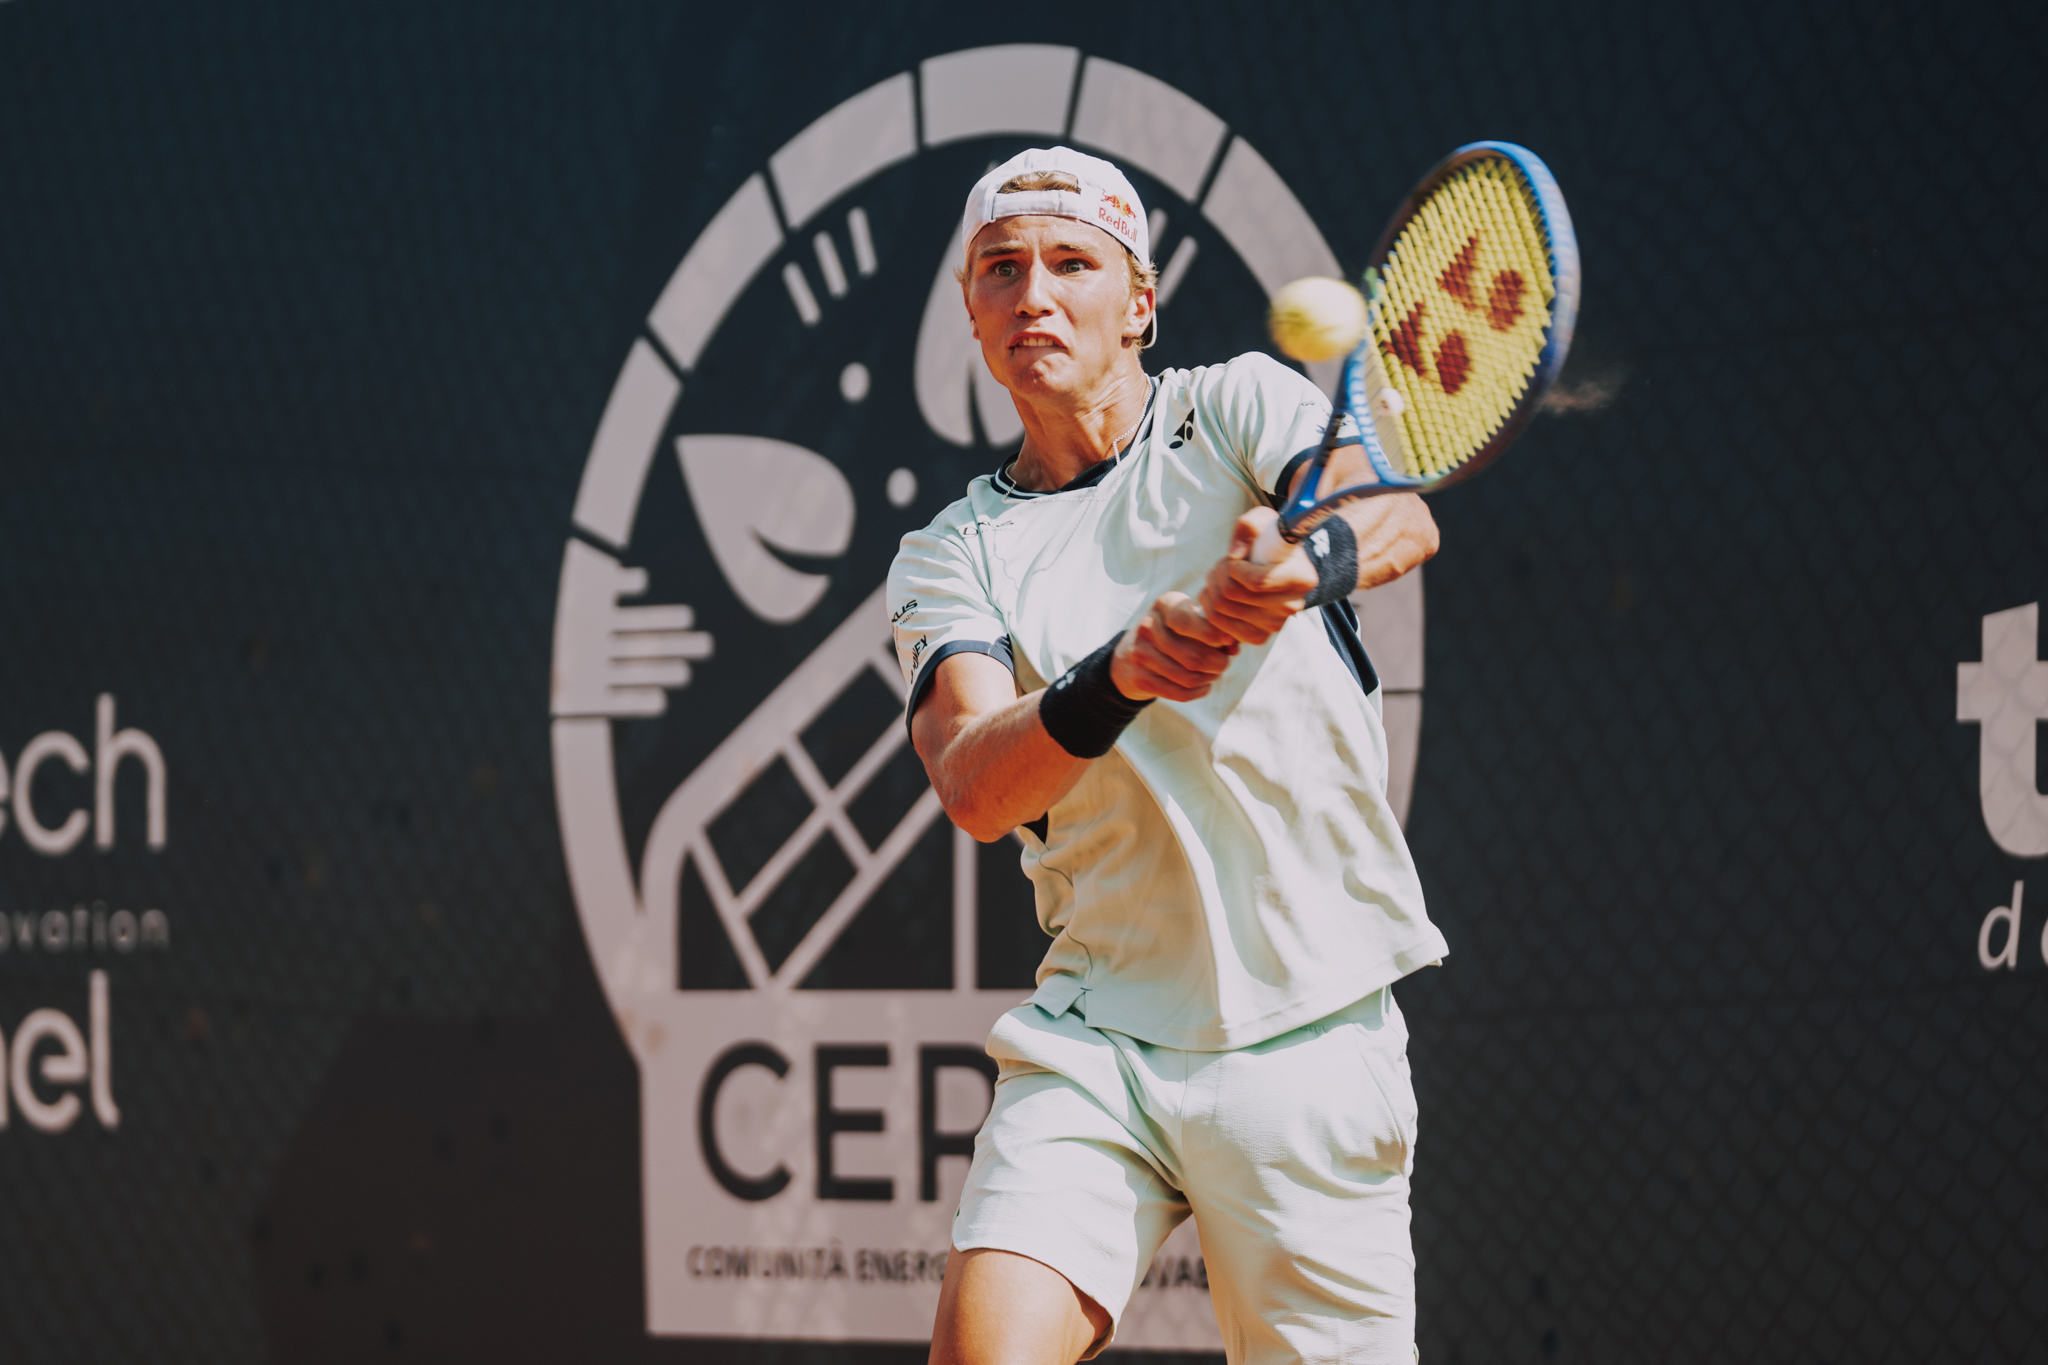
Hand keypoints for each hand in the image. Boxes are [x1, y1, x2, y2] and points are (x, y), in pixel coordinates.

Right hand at [1110, 592, 1238, 701]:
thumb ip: (1216, 629)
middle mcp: (1147, 626)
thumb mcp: (1192, 621)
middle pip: (1193, 655)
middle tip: (1224, 664)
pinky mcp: (1140, 678)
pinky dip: (1200, 691)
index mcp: (1164, 604)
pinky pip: (1180, 693)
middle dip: (1218, 664)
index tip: (1228, 641)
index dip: (1212, 634)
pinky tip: (1204, 686)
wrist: (1131, 654)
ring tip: (1214, 674)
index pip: (1187, 621)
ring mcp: (1140, 654)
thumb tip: (1234, 647)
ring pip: (1189, 677)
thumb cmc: (1175, 633)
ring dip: (1210, 678)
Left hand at [1198, 508, 1318, 645]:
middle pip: (1232, 596)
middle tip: (1223, 566)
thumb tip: (1235, 555)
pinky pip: (1221, 630)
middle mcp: (1292, 606)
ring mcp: (1275, 625)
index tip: (1234, 558)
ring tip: (1219, 578)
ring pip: (1221, 612)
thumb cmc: (1269, 540)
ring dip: (1210, 591)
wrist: (1276, 566)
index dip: (1233, 568)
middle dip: (1217, 575)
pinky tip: (1218, 596)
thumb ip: (1248, 526)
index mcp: (1301, 578)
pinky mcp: (1259, 637)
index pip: (1256, 582)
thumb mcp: (1262, 520)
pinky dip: (1210, 612)